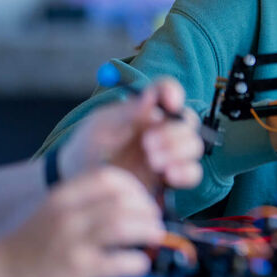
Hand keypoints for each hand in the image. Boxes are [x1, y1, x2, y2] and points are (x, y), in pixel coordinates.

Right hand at [0, 167, 163, 276]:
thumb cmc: (29, 245)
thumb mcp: (54, 211)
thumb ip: (87, 202)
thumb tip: (133, 202)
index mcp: (63, 196)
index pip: (109, 177)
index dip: (135, 186)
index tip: (143, 198)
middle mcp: (68, 216)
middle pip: (122, 200)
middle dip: (148, 208)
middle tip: (154, 220)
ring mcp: (72, 243)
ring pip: (123, 225)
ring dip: (148, 230)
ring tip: (154, 237)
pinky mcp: (76, 271)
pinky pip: (117, 262)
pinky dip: (136, 262)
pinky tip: (139, 264)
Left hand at [59, 78, 203, 191]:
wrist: (82, 184)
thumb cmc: (87, 149)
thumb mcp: (99, 128)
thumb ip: (125, 114)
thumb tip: (150, 96)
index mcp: (146, 110)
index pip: (167, 91)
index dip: (174, 92)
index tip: (170, 102)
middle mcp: (162, 128)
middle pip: (188, 121)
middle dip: (174, 132)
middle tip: (149, 144)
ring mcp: (169, 153)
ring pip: (194, 146)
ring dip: (179, 151)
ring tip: (153, 162)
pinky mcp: (171, 177)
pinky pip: (193, 172)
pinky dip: (186, 172)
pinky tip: (169, 175)